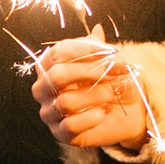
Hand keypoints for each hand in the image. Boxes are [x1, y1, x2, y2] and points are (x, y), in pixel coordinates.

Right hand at [32, 36, 152, 156]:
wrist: (122, 113)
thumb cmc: (107, 82)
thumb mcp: (104, 62)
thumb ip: (98, 47)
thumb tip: (97, 30)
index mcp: (48, 65)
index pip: (59, 52)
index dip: (87, 50)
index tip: (115, 51)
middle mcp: (42, 88)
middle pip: (59, 75)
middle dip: (93, 72)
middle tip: (120, 71)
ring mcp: (49, 112)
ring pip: (67, 101)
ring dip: (98, 94)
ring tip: (118, 91)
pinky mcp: (60, 133)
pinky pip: (71, 125)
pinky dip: (92, 117)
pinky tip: (106, 111)